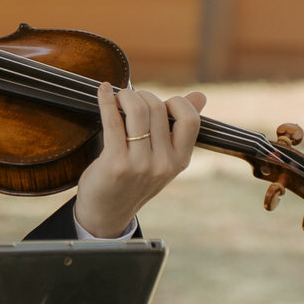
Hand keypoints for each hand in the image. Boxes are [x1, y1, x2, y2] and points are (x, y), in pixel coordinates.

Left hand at [72, 83, 205, 238]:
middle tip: (130, 98)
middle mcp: (163, 164)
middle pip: (158, 109)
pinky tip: (103, 91)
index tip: (161, 103)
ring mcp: (140, 165)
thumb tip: (200, 97)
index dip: (176, 103)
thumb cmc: (134, 180)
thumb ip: (180, 128)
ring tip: (118, 97)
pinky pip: (113, 120)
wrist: (107, 212)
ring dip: (125, 95)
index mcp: (180, 161)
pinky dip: (106, 100)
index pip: (190, 120)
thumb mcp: (163, 159)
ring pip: (137, 110)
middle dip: (142, 95)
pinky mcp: (115, 163)